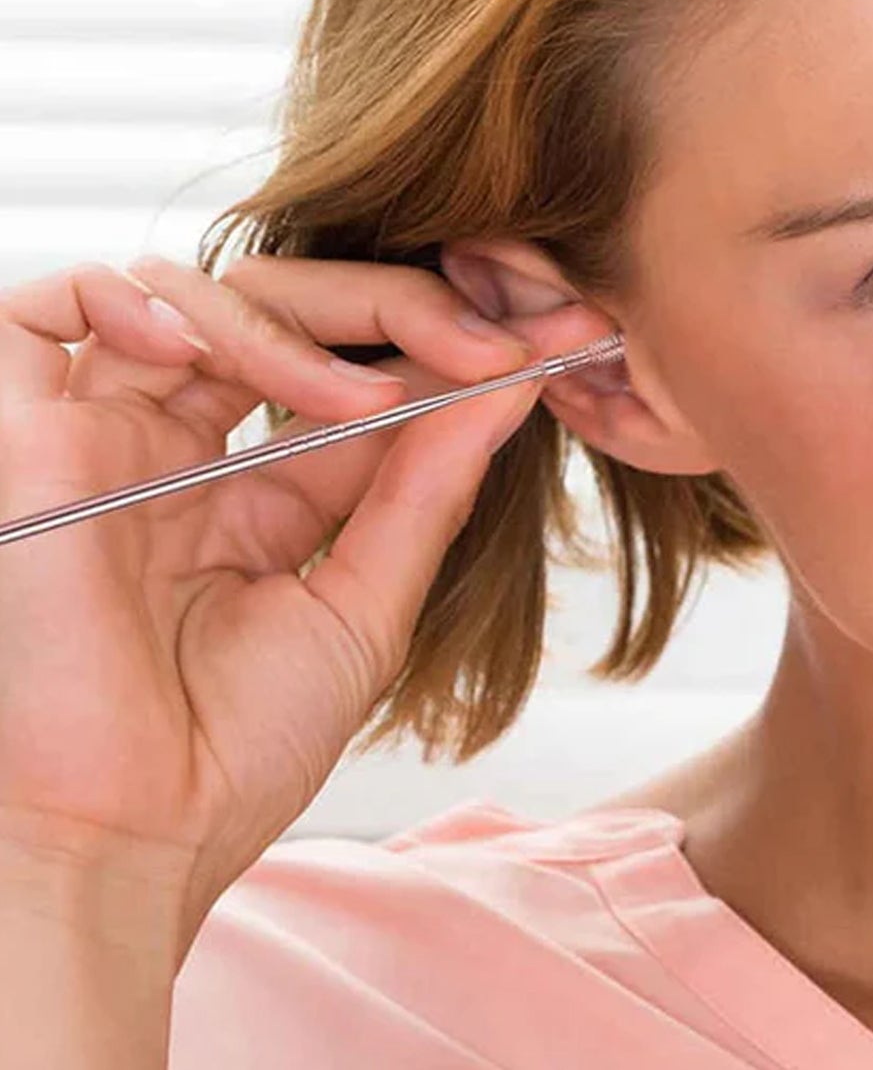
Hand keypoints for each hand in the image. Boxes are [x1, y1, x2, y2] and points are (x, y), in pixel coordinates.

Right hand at [0, 254, 603, 942]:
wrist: (127, 842)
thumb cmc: (236, 749)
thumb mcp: (363, 606)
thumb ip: (427, 491)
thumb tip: (511, 387)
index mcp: (256, 493)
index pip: (353, 372)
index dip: (445, 347)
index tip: (554, 338)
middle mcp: (180, 450)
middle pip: (283, 310)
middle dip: (397, 308)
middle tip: (490, 343)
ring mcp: (103, 436)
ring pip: (188, 295)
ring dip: (295, 321)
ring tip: (368, 393)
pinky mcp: (23, 437)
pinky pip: (45, 309)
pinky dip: (133, 301)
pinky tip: (208, 352)